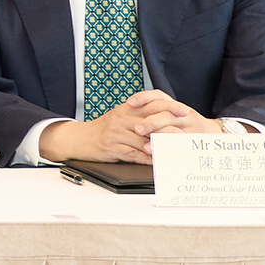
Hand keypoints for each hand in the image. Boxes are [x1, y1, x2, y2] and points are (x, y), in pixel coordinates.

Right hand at [41, 90, 206, 165]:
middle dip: (168, 128)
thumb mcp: (120, 118)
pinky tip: (156, 161)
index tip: (184, 111)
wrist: (79, 138)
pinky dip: (146, 158)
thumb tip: (164, 122)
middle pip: (149, 121)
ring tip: (174, 150)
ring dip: (159, 146)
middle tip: (183, 134)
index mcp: (126, 109)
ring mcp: (115, 133)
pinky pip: (132, 153)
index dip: (169, 107)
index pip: (151, 104)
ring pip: (142, 139)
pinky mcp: (111, 147)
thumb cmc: (104, 130)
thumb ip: (140, 117)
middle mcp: (121, 118)